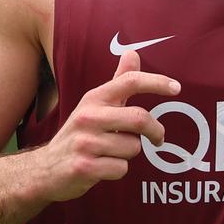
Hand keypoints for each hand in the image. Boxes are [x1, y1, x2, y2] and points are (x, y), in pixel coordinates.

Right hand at [36, 51, 179, 201]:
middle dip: (156, 131)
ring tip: (111, 153)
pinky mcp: (84, 167)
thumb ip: (118, 82)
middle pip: (140, 118)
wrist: (45, 168)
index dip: (157, 82)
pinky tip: (102, 167)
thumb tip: (133, 52)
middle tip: (158, 138)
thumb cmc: (80, 134)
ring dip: (129, 154)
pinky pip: (121, 169)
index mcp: (94, 99)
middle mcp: (88, 117)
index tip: (177, 88)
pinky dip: (118, 171)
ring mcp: (85, 142)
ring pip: (133, 148)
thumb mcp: (95, 105)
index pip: (130, 81)